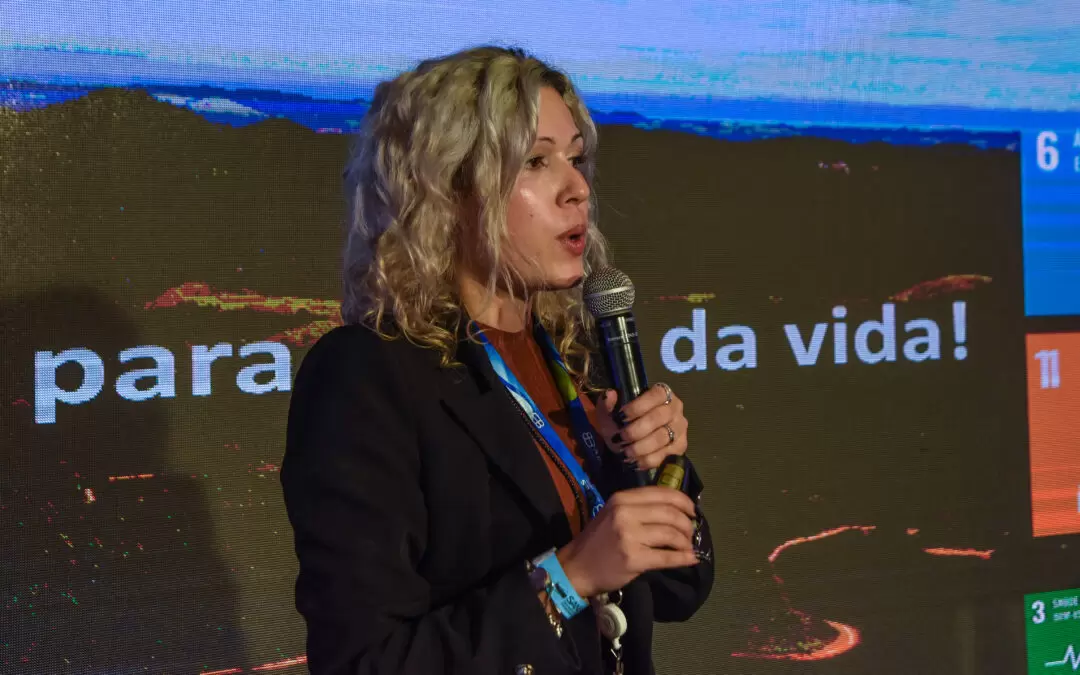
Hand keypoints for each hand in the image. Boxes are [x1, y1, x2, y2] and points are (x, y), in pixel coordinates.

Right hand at [556, 486, 698, 597]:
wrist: (576, 567)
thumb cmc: (598, 541)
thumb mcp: (613, 514)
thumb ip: (639, 508)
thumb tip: (675, 510)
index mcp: (622, 499)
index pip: (662, 493)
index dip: (683, 501)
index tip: (693, 511)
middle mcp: (625, 513)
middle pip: (670, 513)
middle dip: (687, 524)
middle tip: (691, 533)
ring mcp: (629, 536)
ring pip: (671, 534)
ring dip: (686, 542)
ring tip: (688, 547)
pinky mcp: (633, 558)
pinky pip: (666, 557)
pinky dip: (683, 558)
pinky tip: (690, 559)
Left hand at [596, 383, 687, 470]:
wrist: (628, 444)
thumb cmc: (622, 423)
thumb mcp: (609, 414)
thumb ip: (606, 404)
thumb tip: (610, 395)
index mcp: (661, 394)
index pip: (656, 395)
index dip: (638, 406)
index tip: (621, 417)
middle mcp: (675, 408)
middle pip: (658, 417)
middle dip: (636, 430)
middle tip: (621, 438)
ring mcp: (679, 428)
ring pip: (662, 438)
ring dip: (640, 447)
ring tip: (625, 452)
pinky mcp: (680, 447)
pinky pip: (664, 455)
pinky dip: (646, 460)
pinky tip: (634, 461)